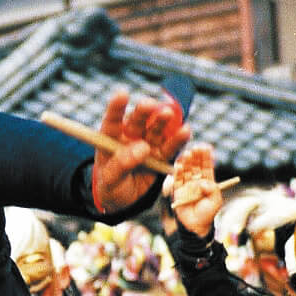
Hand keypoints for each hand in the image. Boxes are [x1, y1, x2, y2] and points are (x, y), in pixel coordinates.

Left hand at [90, 92, 189, 214]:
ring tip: (168, 114)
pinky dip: (178, 140)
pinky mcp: (161, 156)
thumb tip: (142, 148)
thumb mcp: (109, 180)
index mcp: (111, 139)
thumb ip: (121, 164)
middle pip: (137, 121)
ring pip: (155, 130)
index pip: (112, 121)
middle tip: (149, 104)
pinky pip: (170, 147)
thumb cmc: (111, 186)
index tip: (122, 94)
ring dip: (162, 122)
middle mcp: (130, 138)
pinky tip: (185, 131)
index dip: (117, 107)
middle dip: (144, 112)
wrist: (125, 200)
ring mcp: (147, 145)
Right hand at [170, 143, 222, 237]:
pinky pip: (176, 180)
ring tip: (187, 154)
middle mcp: (196, 180)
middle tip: (196, 148)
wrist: (195, 226)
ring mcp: (186, 185)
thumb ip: (212, 190)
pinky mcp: (177, 190)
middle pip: (196, 165)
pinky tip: (178, 165)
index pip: (207, 166)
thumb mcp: (216, 201)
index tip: (207, 148)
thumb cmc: (207, 213)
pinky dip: (177, 172)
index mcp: (208, 181)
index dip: (206, 157)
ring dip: (186, 161)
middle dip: (196, 156)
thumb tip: (203, 182)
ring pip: (186, 170)